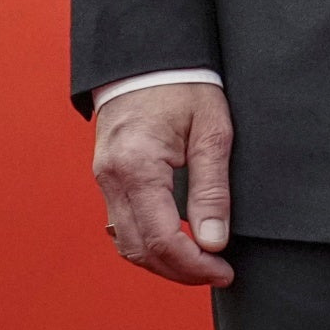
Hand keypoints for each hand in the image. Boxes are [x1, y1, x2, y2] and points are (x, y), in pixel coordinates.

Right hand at [91, 81, 235, 285]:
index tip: (225, 271)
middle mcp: (112, 180)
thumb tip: (214, 242)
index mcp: (137, 167)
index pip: (162, 239)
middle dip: (180, 271)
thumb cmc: (184, 85)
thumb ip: (212, 189)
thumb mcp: (212, 130)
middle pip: (140, 250)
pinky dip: (148, 244)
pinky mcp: (108, 179)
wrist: (146, 56)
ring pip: (127, 244)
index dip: (194, 265)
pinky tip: (176, 244)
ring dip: (163, 262)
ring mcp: (104, 181)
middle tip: (219, 273)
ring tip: (202, 264)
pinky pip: (122, 226)